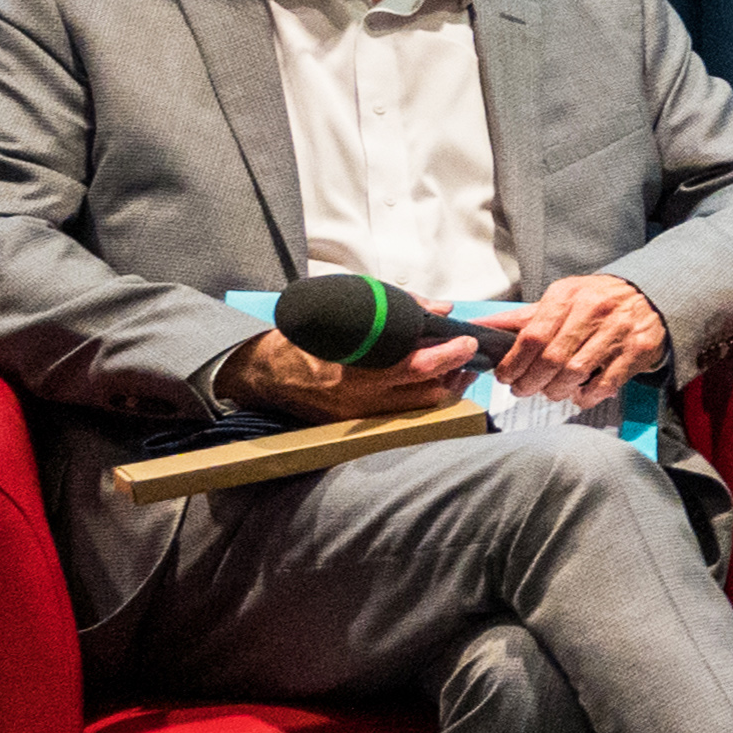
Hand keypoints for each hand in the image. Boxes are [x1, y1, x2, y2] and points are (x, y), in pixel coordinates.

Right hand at [217, 325, 487, 425]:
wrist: (263, 374)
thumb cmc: (304, 337)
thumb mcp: (342, 312)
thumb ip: (394, 307)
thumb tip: (440, 309)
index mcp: (351, 365)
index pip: (412, 365)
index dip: (446, 354)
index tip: (467, 340)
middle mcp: (356, 395)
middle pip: (424, 392)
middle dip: (455, 373)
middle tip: (470, 354)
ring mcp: (357, 414)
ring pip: (419, 408)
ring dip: (445, 388)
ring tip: (457, 367)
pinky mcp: (355, 424)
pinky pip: (402, 415)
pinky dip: (424, 399)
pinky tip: (433, 383)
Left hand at [488, 272, 672, 412]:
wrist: (650, 294)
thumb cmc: (597, 300)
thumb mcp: (560, 299)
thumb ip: (521, 318)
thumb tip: (479, 327)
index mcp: (568, 295)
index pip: (531, 336)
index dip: (514, 363)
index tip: (505, 376)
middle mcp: (594, 310)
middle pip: (551, 359)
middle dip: (531, 382)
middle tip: (523, 390)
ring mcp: (618, 331)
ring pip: (575, 373)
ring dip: (556, 391)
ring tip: (551, 391)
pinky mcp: (638, 350)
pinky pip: (604, 384)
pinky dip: (585, 397)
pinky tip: (578, 393)